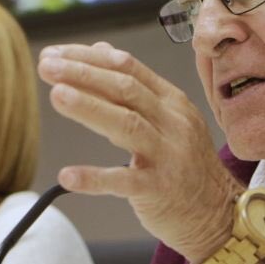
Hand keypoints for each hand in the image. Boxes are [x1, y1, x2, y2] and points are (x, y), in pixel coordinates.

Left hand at [38, 42, 242, 261]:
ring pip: (127, 124)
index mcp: (171, 101)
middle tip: (46, 66)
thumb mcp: (168, 117)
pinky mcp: (159, 190)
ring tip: (56, 95)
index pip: (128, 67)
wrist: (218, 213)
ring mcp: (168, 155)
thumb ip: (135, 85)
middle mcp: (172, 122)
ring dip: (90, 108)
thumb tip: (99, 50)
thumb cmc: (184, 163)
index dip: (88, 57)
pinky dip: (94, 178)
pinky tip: (66, 176)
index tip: (54, 53)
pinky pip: (124, 182)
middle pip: (125, 89)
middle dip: (83, 73)